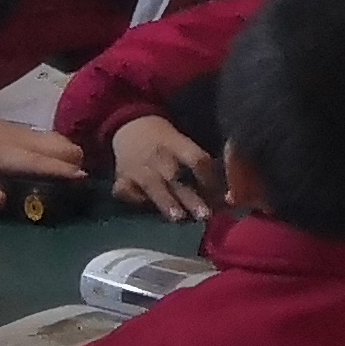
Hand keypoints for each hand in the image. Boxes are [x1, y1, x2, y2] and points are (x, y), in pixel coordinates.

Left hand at [0, 98, 87, 212]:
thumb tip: (4, 204)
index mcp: (7, 153)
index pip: (41, 161)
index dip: (62, 170)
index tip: (83, 177)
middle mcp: (21, 140)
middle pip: (61, 146)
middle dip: (76, 161)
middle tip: (81, 181)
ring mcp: (22, 132)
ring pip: (58, 139)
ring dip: (71, 153)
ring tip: (74, 171)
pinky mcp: (19, 129)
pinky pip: (50, 136)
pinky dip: (61, 147)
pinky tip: (58, 159)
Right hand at [109, 115, 223, 219]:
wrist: (130, 127)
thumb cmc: (165, 139)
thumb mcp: (183, 142)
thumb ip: (199, 164)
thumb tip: (223, 194)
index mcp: (176, 144)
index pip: (196, 159)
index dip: (209, 177)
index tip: (222, 195)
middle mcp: (157, 156)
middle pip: (176, 177)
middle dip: (190, 197)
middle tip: (205, 215)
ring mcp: (137, 168)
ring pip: (153, 186)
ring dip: (166, 202)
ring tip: (178, 218)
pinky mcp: (121, 178)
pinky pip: (128, 192)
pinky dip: (137, 200)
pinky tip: (147, 208)